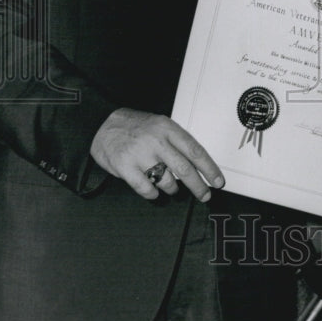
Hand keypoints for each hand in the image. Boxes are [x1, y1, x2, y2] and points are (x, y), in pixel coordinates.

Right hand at [90, 108, 224, 201]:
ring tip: (171, 188)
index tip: (218, 181)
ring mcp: (140, 154)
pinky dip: (153, 194)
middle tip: (205, 196)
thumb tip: (200, 165)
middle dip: (198, 186)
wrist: (103, 124)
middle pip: (184, 169)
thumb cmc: (137, 128)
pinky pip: (146, 189)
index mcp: (168, 128)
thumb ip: (177, 141)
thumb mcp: (160, 125)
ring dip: (172, 189)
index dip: (209, 168)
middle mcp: (156, 140)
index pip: (195, 151)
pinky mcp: (125, 167)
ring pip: (166, 181)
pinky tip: (154, 191)